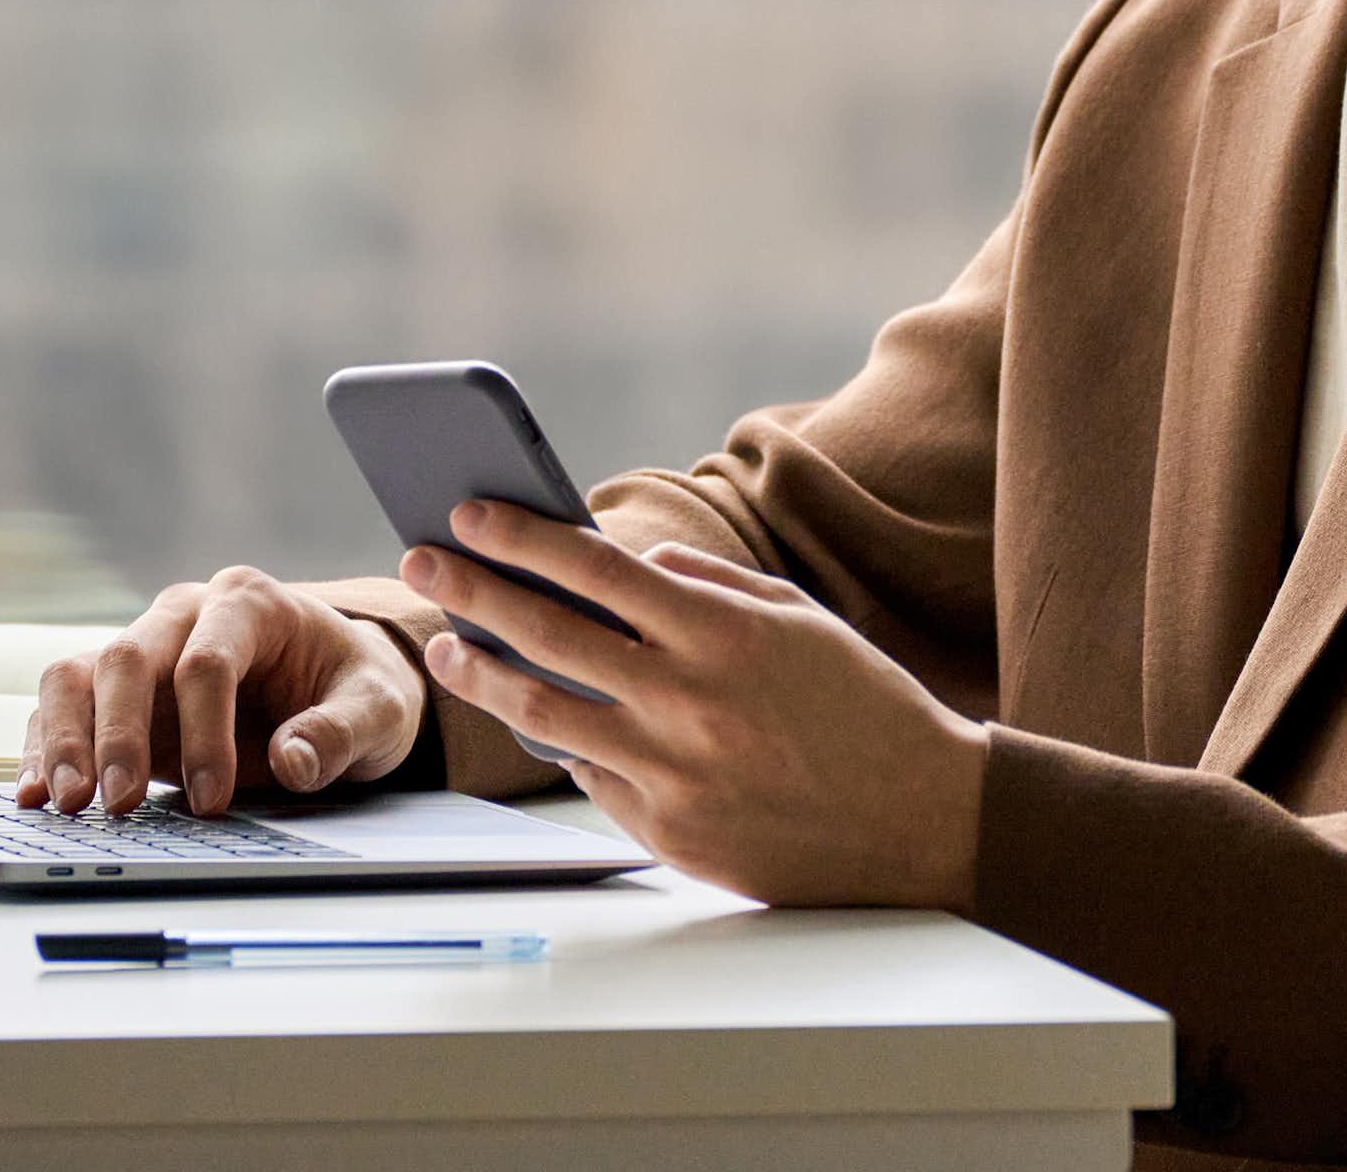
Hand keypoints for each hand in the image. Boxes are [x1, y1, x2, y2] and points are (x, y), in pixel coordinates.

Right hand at [17, 568, 427, 816]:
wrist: (336, 685)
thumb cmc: (354, 688)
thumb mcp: (377, 709)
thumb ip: (341, 731)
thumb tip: (291, 762)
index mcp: (250, 602)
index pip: (209, 658)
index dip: (205, 731)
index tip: (211, 799)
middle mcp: (186, 614)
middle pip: (130, 656)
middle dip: (118, 732)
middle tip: (117, 804)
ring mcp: (146, 649)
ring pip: (78, 674)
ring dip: (66, 737)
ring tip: (68, 803)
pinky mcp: (116, 694)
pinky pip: (64, 708)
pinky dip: (44, 747)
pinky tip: (38, 794)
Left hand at [399, 503, 988, 910]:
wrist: (924, 820)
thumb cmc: (863, 705)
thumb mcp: (796, 619)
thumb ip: (707, 585)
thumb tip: (629, 561)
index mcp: (722, 633)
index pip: (597, 569)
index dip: (524, 537)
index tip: (470, 512)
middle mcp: (689, 701)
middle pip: (551, 634)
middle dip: (475, 590)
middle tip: (422, 561)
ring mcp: (676, 774)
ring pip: (548, 714)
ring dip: (485, 675)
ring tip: (448, 646)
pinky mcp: (672, 834)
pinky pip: (592, 778)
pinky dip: (557, 742)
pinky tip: (529, 716)